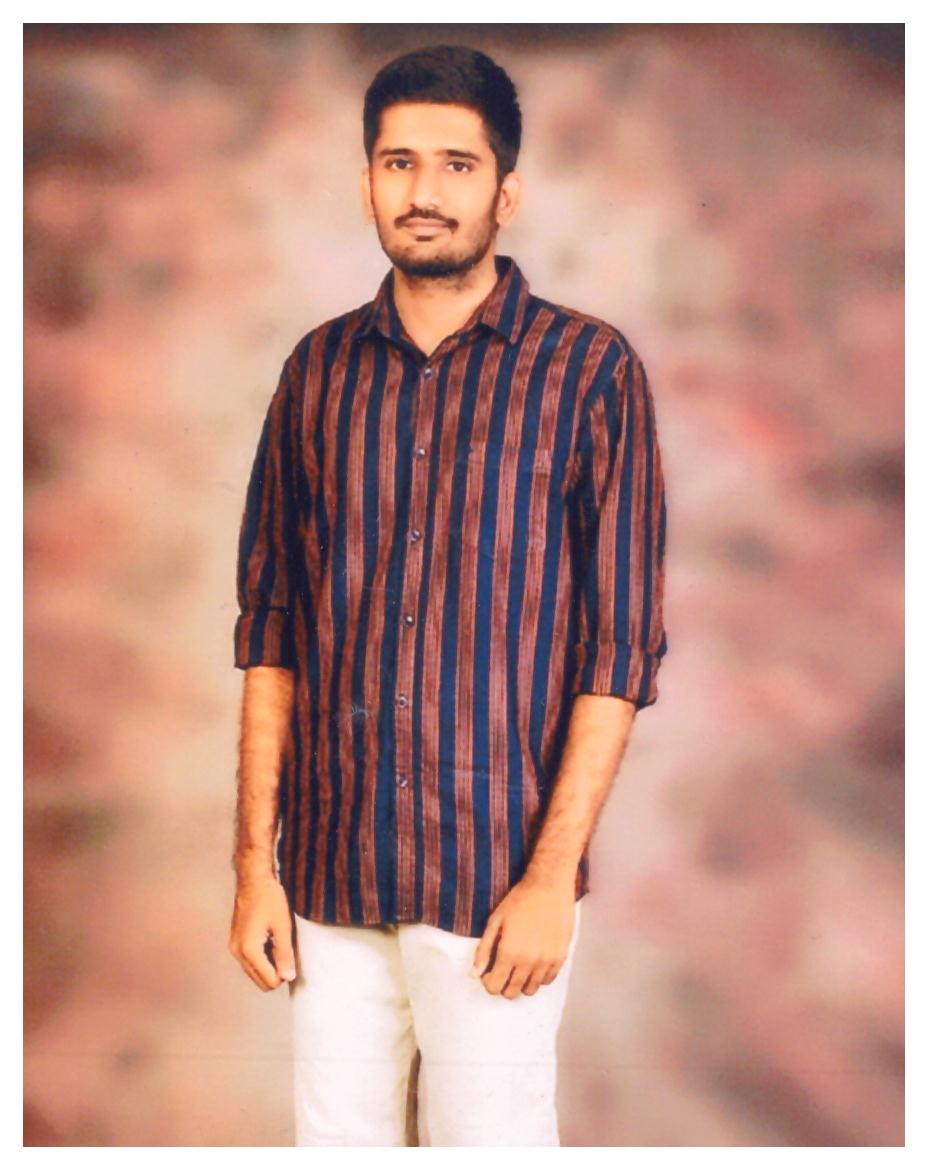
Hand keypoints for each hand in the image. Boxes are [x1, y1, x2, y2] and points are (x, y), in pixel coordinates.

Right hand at [228, 875, 295, 990]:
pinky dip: (262, 958)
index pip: (268, 981)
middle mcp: (237, 952)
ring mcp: (234, 947)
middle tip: (286, 952)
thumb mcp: (282, 927)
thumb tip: (288, 977)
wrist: (253, 880)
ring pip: (254, 972)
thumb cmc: (268, 898)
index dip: (284, 975)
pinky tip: (270, 940)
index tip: (291, 958)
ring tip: (278, 943)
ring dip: (268, 965)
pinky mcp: (235, 942)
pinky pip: (250, 961)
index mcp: (249, 950)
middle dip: (275, 972)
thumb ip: (285, 954)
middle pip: (259, 981)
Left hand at [471, 875, 575, 998]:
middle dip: (503, 984)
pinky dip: (538, 977)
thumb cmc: (519, 901)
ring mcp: (547, 961)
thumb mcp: (495, 921)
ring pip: (531, 989)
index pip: (494, 987)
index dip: (488, 982)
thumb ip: (483, 950)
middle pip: (512, 992)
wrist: (548, 886)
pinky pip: (548, 980)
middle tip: (503, 969)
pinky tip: (534, 963)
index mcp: (509, 953)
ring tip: (518, 966)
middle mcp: (529, 962)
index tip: (489, 971)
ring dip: (521, 982)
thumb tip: (476, 974)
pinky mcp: (561, 957)